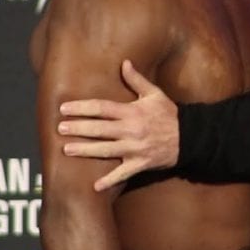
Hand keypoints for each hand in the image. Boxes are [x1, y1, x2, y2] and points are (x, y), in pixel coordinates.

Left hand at [58, 59, 178, 190]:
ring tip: (67, 150)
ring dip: (85, 150)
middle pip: (100, 129)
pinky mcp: (140, 164)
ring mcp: (135, 149)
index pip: (102, 108)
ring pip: (105, 150)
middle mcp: (132, 130)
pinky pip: (123, 174)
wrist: (190, 137)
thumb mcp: (155, 94)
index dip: (82, 108)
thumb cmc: (169, 114)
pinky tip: (94, 186)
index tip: (65, 109)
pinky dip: (109, 181)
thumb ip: (137, 80)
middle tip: (60, 128)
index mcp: (133, 112)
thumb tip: (124, 63)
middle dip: (78, 128)